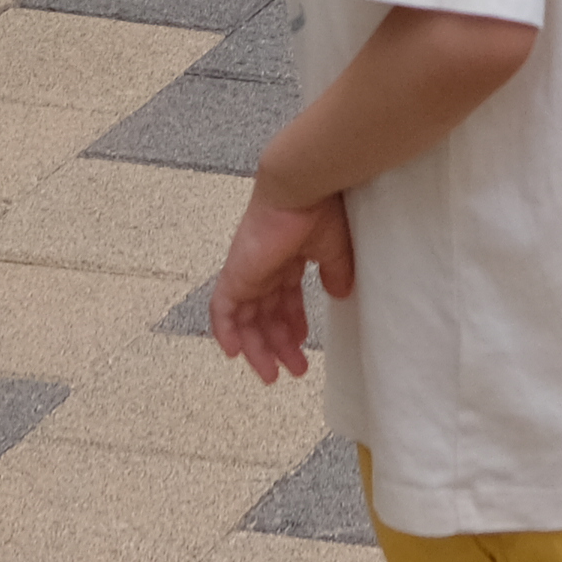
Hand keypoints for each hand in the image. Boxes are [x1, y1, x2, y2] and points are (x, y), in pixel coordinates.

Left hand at [206, 190, 356, 382]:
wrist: (301, 187)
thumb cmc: (321, 208)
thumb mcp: (336, 249)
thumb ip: (336, 272)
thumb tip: (339, 294)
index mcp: (286, 256)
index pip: (283, 297)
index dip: (292, 323)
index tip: (303, 343)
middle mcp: (264, 266)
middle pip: (265, 313)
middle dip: (277, 344)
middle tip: (292, 370)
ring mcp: (249, 271)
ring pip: (246, 319)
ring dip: (258, 348)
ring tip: (272, 374)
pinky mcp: (237, 275)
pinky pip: (222, 310)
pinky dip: (225, 332)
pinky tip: (235, 354)